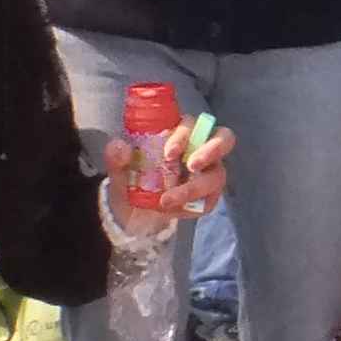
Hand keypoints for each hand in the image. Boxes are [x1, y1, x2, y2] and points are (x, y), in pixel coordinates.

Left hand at [103, 122, 233, 223]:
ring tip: (168, 201)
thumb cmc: (131, 183)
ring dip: (195, 188)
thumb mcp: (119, 171)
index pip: (192, 124)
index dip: (185, 135)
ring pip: (217, 174)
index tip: (169, 154)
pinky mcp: (209, 196)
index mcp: (179, 135)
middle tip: (192, 166)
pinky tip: (175, 211)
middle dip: (211, 150)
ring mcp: (209, 173)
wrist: (134, 215)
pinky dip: (194, 205)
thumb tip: (119, 146)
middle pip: (224, 138)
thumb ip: (116, 157)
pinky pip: (211, 199)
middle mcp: (200, 149)